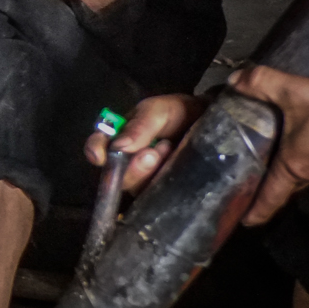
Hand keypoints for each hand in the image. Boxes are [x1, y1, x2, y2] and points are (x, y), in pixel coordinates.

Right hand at [85, 93, 206, 194]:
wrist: (212, 126)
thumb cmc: (180, 113)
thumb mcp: (159, 110)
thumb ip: (140, 124)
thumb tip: (118, 146)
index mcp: (118, 138)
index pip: (98, 147)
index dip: (96, 151)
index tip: (101, 155)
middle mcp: (126, 161)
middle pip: (114, 175)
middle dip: (131, 167)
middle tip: (152, 153)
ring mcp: (143, 179)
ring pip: (134, 188)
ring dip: (149, 173)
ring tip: (169, 152)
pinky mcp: (160, 192)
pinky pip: (154, 197)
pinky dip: (163, 183)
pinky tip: (176, 167)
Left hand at [231, 66, 308, 225]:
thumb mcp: (298, 92)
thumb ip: (263, 83)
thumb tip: (235, 80)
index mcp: (295, 167)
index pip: (270, 197)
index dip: (255, 210)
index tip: (244, 222)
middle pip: (287, 184)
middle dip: (271, 182)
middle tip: (253, 174)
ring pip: (307, 173)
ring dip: (294, 165)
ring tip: (281, 149)